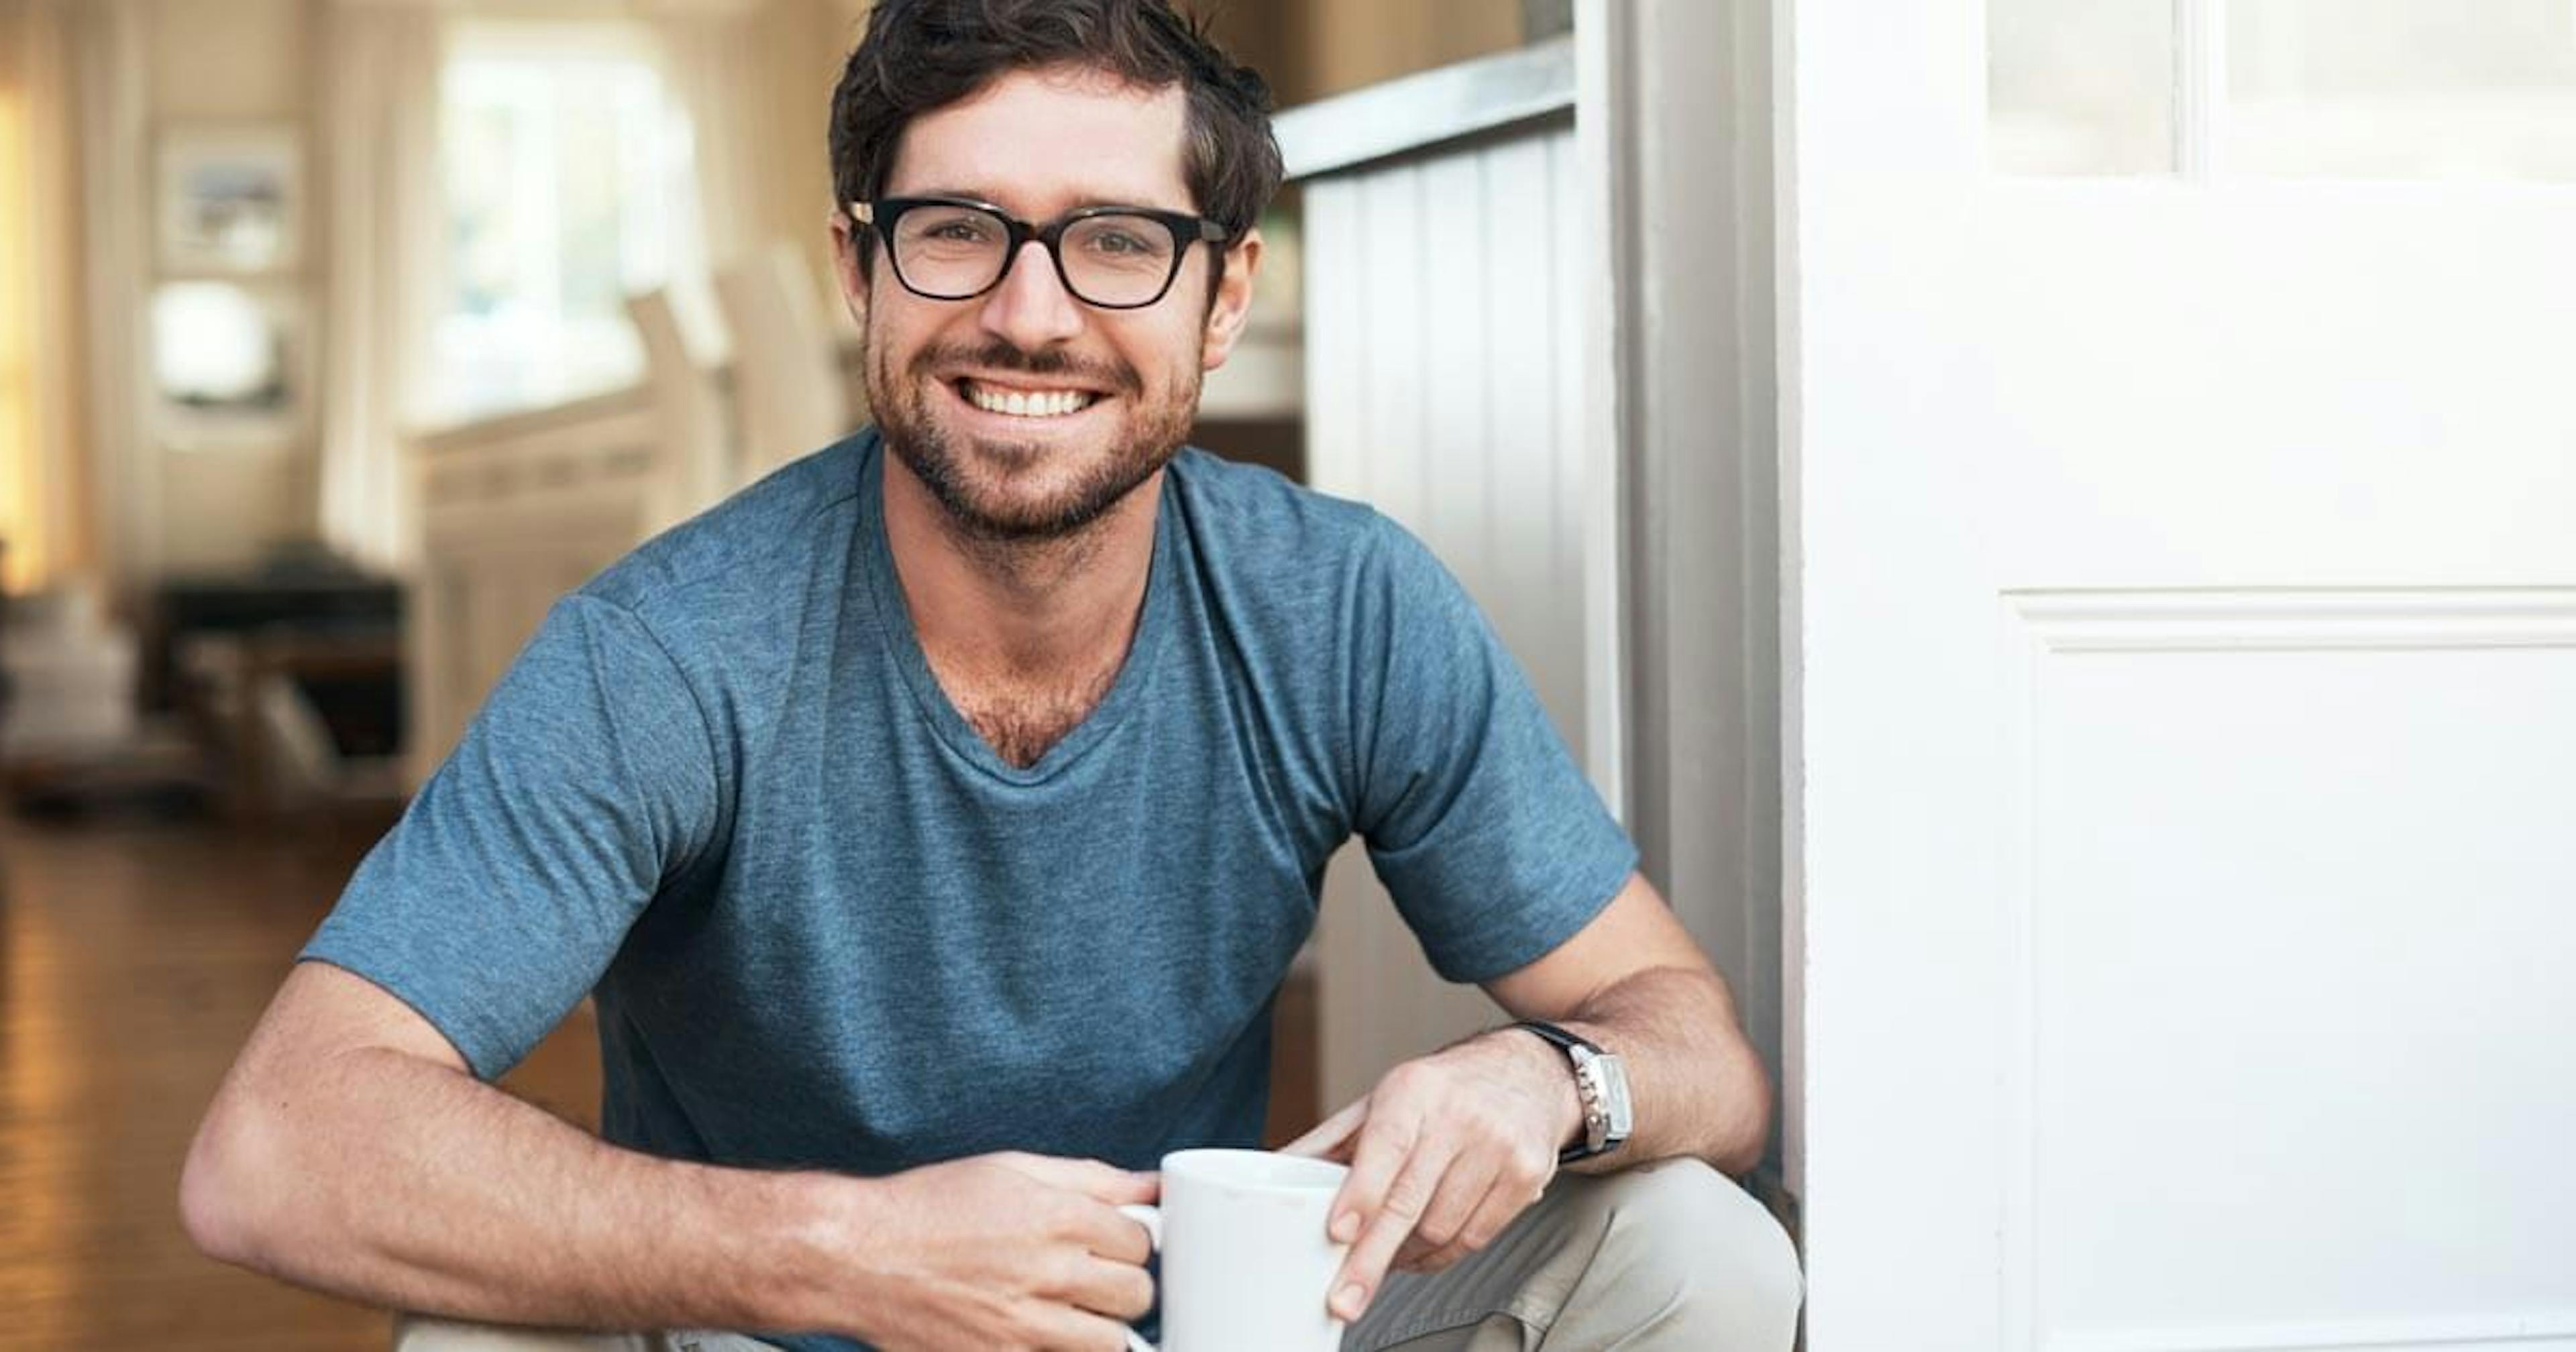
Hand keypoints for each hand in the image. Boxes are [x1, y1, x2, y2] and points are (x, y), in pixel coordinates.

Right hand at [844, 1151, 1158, 1350]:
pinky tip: (1048, 1332)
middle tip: (1098, 1278)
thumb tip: (1151, 1184)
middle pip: (1137, 1294)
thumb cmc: (930, 1207)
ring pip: (1111, 1343)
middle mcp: (1048, 1273)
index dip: (1131, 1240)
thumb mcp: (1011, 1168)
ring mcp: (1024, 1326)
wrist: (859, 1258)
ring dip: (1104, 1328)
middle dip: (1126, 1285)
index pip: (1141, 1241)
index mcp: (1057, 1217)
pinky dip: (1064, 1349)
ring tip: (1078, 1312)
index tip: (1112, 1242)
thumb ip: (1090, 1178)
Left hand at [1282, 1030, 1582, 1322]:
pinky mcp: (1526, 1176)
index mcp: (1414, 1092)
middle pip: (1411, 1202)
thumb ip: (1331, 1141)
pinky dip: (1439, 1254)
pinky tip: (1420, 1248)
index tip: (1337, 1232)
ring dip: (1405, 1256)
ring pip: (1442, 1228)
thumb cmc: (1441, 1092)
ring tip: (1385, 1254)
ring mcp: (1499, 1148)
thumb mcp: (1383, 1100)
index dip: (1361, 1195)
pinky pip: (1474, 1238)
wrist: (1526, 1075)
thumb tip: (1272, 1170)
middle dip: (1372, 1257)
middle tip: (1345, 1298)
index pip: (1386, 1148)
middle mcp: (1460, 1117)